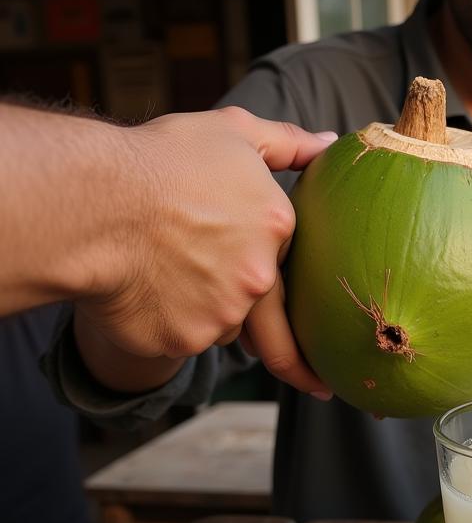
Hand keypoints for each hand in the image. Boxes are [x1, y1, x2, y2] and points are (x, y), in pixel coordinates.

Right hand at [75, 106, 335, 397]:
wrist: (91, 203)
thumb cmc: (157, 160)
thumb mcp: (231, 132)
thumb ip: (286, 142)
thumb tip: (329, 144)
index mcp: (277, 227)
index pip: (285, 262)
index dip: (275, 274)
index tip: (306, 313)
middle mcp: (259, 277)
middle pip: (270, 320)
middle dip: (302, 365)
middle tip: (323, 389)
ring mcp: (222, 312)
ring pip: (220, 323)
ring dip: (203, 312)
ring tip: (162, 276)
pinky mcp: (183, 339)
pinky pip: (180, 338)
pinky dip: (165, 322)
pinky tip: (139, 293)